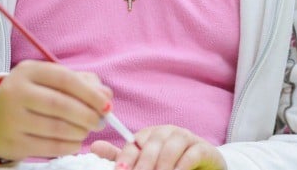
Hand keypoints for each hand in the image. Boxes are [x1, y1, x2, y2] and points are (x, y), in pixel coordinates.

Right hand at [0, 61, 112, 160]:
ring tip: (87, 130)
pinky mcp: (13, 142)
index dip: (89, 93)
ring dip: (80, 132)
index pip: (64, 79)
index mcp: (28, 71)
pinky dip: (69, 146)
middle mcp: (16, 92)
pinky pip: (49, 147)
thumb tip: (107, 96)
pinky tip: (75, 142)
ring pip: (56, 128)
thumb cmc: (31, 96)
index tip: (107, 105)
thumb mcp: (51, 81)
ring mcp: (12, 118)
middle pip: (60, 105)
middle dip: (87, 115)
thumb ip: (82, 83)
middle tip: (100, 122)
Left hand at [91, 125, 225, 169]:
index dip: (126, 158)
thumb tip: (93, 147)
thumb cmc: (169, 163)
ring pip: (171, 147)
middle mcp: (167, 132)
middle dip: (144, 165)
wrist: (203, 165)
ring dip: (163, 166)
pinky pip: (192, 153)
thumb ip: (122, 157)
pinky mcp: (203, 147)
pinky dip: (182, 166)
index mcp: (150, 134)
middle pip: (152, 144)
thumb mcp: (144, 161)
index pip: (134, 143)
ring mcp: (186, 138)